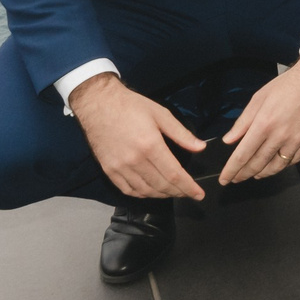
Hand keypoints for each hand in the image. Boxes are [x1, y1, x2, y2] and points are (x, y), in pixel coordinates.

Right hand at [67, 72, 206, 201]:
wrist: (99, 104)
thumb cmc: (132, 106)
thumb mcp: (161, 114)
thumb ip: (181, 134)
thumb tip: (200, 148)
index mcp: (151, 145)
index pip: (174, 174)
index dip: (188, 187)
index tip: (199, 194)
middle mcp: (135, 161)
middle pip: (161, 185)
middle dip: (178, 192)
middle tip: (189, 193)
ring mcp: (120, 168)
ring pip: (145, 191)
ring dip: (162, 195)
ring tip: (173, 192)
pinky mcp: (109, 171)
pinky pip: (128, 190)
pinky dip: (142, 194)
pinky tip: (151, 191)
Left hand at [219, 47, 299, 183]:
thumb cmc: (288, 85)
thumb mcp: (259, 97)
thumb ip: (242, 122)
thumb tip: (229, 140)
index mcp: (264, 123)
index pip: (242, 155)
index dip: (231, 170)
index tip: (225, 179)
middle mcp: (279, 135)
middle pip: (257, 164)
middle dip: (243, 175)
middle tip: (236, 179)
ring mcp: (296, 140)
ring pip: (275, 167)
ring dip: (262, 174)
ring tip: (254, 174)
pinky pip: (293, 161)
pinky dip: (282, 166)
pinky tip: (275, 164)